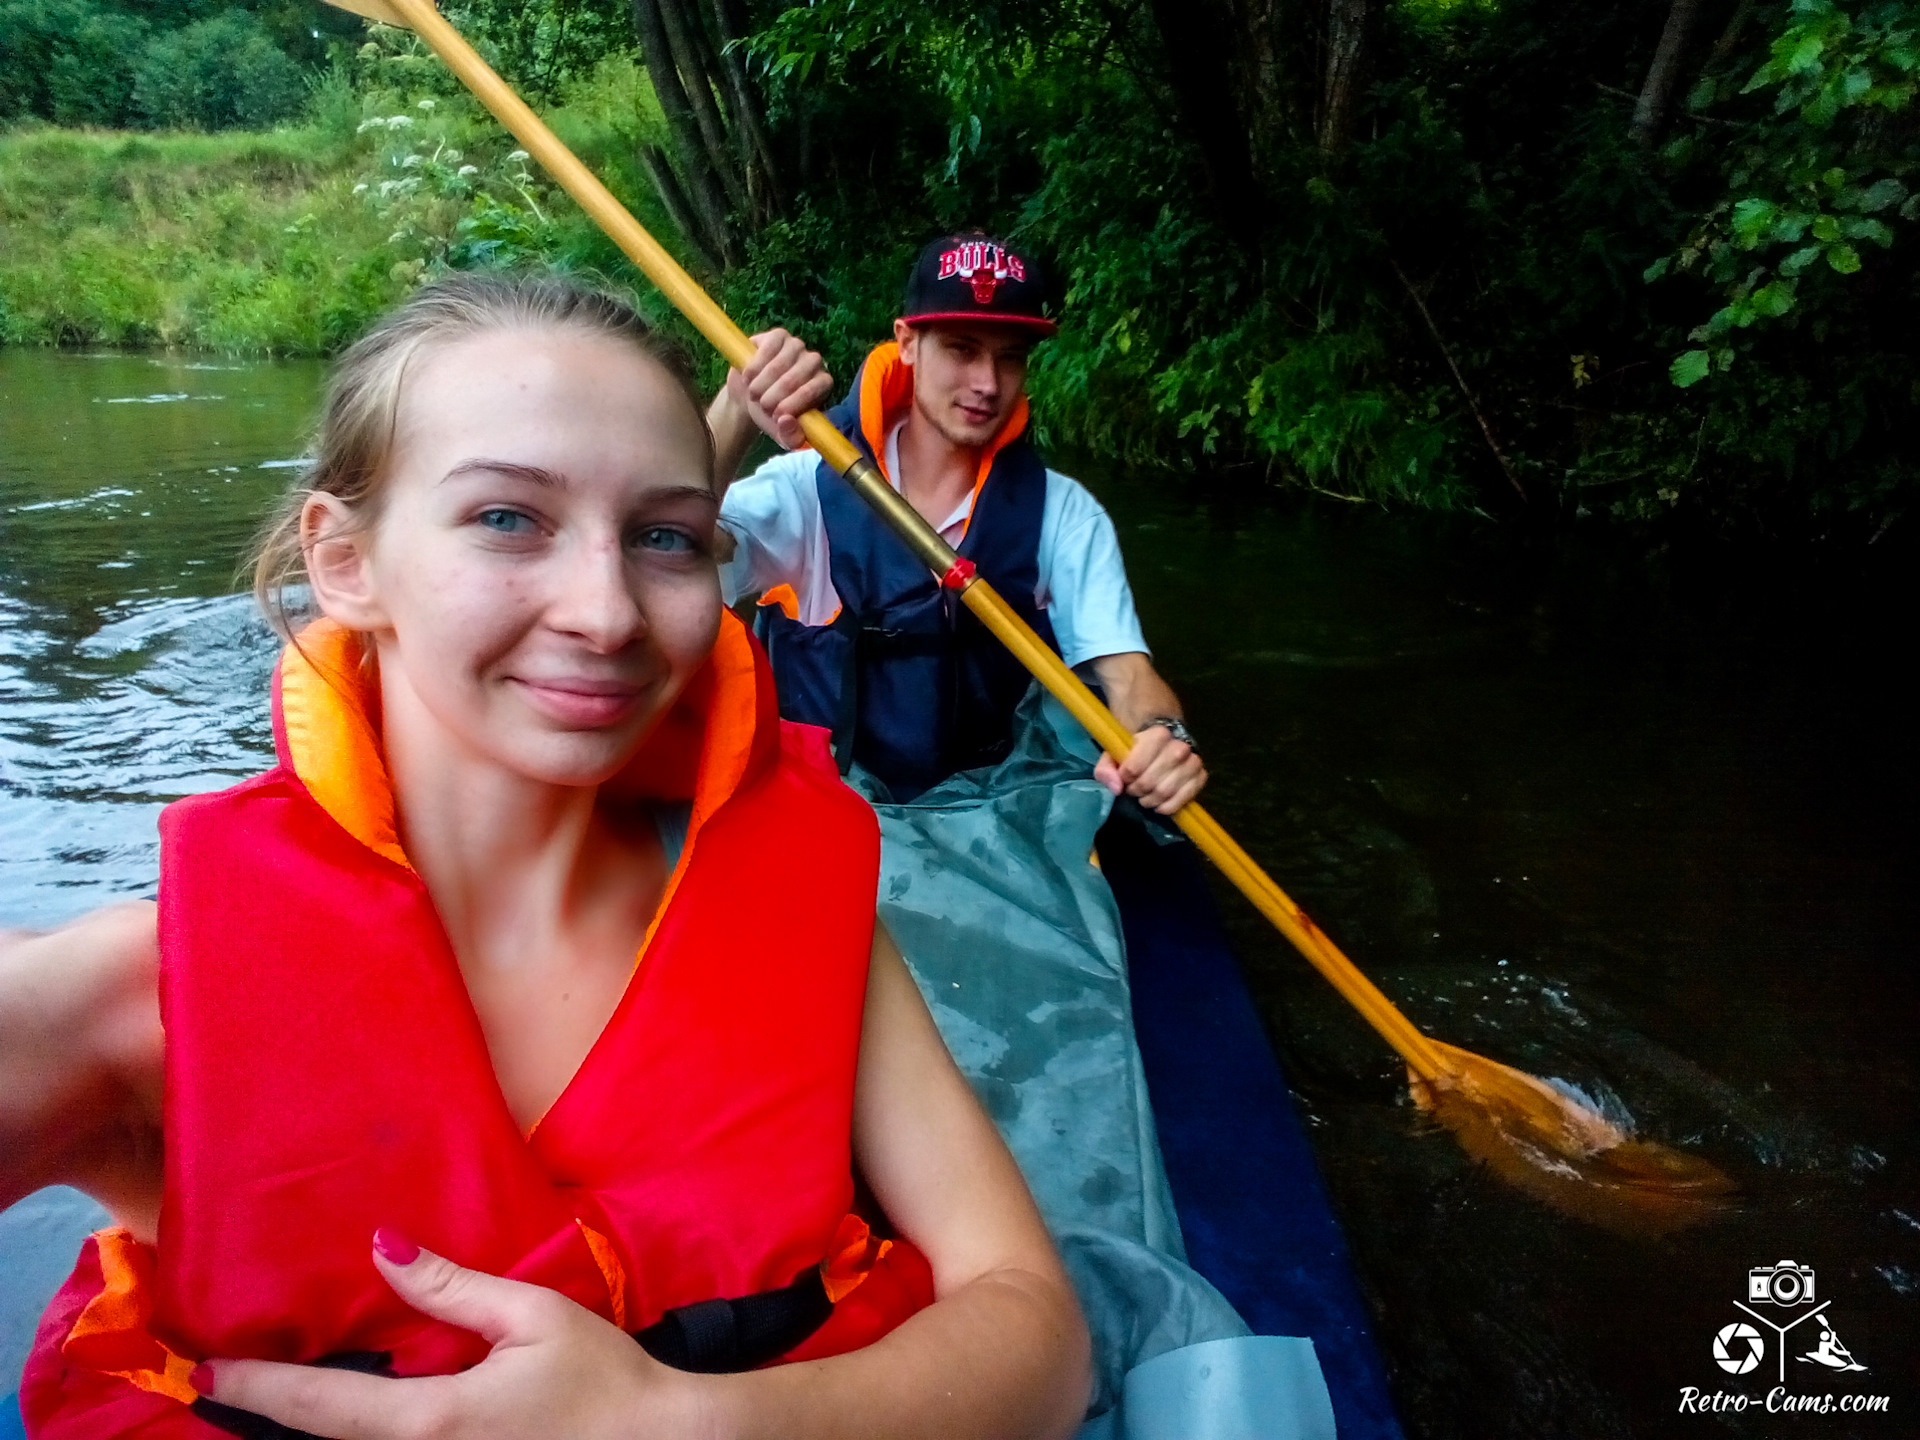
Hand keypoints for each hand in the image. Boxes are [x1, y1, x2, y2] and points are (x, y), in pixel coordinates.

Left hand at [197, 1235, 712, 1439]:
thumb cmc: (601, 1378)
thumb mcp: (531, 1315)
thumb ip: (451, 1287)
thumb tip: (384, 1247)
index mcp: (431, 1419)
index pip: (319, 1404)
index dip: (255, 1389)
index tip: (203, 1373)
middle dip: (270, 1414)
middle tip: (222, 1384)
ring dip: (314, 1426)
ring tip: (275, 1399)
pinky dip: (358, 1433)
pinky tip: (350, 1414)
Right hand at [727, 329, 832, 449]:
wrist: (748, 395)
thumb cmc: (771, 414)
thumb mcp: (782, 433)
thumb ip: (790, 437)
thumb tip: (787, 421)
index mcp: (823, 385)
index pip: (813, 390)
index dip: (792, 404)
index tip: (776, 417)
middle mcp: (814, 362)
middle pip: (794, 378)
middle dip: (772, 397)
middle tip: (762, 406)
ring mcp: (797, 346)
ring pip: (778, 365)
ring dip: (761, 384)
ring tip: (754, 394)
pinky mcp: (778, 336)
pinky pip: (767, 349)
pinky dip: (754, 367)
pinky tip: (749, 377)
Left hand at [1094, 723, 1205, 814]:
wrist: (1166, 739)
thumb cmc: (1138, 746)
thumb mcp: (1116, 750)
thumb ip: (1107, 767)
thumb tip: (1116, 787)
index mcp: (1158, 734)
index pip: (1135, 767)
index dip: (1126, 776)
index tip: (1124, 775)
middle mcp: (1180, 747)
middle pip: (1150, 782)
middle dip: (1137, 790)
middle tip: (1133, 788)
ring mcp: (1193, 762)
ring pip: (1166, 792)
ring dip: (1150, 800)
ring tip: (1144, 796)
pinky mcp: (1201, 776)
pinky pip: (1184, 799)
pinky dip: (1168, 807)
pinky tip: (1159, 805)